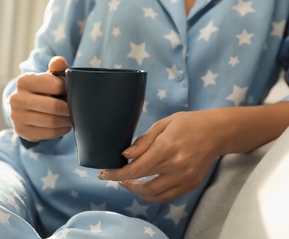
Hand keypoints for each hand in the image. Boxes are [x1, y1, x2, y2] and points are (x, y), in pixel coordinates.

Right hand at [10, 56, 70, 141]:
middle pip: (54, 106)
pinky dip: (60, 131)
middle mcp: (17, 98)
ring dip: (66, 121)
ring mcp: (17, 116)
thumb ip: (57, 67)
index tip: (72, 92)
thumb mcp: (50, 77)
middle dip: (69, 109)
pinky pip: (48, 134)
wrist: (26, 108)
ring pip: (51, 122)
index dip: (68, 89)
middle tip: (76, 110)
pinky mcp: (21, 131)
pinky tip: (64, 126)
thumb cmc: (43, 90)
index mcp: (24, 81)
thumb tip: (59, 61)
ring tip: (71, 118)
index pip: (55, 85)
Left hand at [98, 109, 229, 202]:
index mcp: (167, 147)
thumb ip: (144, 141)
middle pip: (142, 184)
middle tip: (115, 176)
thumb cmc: (188, 123)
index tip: (103, 174)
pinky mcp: (191, 184)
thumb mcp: (163, 124)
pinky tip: (144, 186)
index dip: (116, 174)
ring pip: (153, 195)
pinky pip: (166, 197)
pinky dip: (152, 195)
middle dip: (123, 183)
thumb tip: (125, 155)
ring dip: (136, 191)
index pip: (135, 169)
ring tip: (128, 182)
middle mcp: (176, 166)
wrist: (217, 132)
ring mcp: (185, 178)